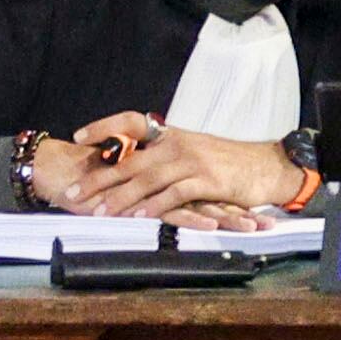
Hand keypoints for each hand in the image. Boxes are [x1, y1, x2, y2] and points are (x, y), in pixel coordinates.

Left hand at [43, 116, 299, 221]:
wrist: (268, 167)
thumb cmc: (228, 163)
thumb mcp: (194, 151)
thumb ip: (164, 157)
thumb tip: (131, 165)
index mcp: (173, 134)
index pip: (132, 122)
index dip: (105, 127)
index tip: (79, 136)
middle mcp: (178, 144)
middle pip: (130, 158)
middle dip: (98, 176)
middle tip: (72, 192)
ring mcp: (193, 161)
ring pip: (147, 179)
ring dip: (119, 197)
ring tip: (97, 211)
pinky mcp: (208, 180)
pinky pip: (174, 193)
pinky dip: (154, 205)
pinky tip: (138, 216)